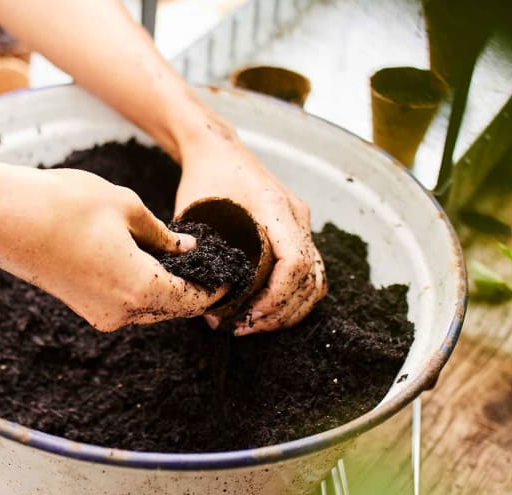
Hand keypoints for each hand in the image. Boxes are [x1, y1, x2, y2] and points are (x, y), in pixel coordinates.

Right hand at [0, 166, 225, 330]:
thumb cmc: (62, 202)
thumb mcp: (124, 205)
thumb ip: (162, 233)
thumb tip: (187, 250)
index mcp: (141, 288)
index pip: (197, 298)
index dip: (220, 284)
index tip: (236, 267)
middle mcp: (122, 312)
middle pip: (177, 308)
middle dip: (198, 287)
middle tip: (218, 261)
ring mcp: (100, 314)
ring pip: (152, 307)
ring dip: (171, 287)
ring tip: (188, 256)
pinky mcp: (84, 307)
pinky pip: (129, 302)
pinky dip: (146, 286)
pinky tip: (151, 258)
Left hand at [175, 122, 326, 334]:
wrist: (217, 150)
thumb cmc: (202, 178)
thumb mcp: (195, 213)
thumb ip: (201, 252)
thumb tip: (201, 297)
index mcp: (275, 208)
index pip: (295, 263)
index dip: (277, 297)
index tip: (250, 314)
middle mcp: (296, 215)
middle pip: (311, 278)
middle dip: (281, 311)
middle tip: (246, 327)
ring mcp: (301, 222)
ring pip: (315, 279)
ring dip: (291, 308)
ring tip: (255, 323)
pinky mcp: (296, 229)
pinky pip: (310, 270)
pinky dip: (294, 295)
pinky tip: (268, 309)